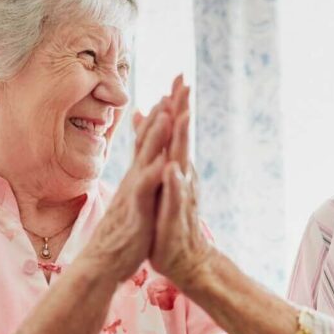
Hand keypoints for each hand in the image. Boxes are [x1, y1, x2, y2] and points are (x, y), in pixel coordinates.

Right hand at [78, 98, 172, 281]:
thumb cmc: (123, 231)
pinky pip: (144, 192)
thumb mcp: (134, 197)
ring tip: (168, 113)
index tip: (176, 88)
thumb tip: (148, 157)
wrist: (103, 263)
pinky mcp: (135, 212)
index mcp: (139, 175)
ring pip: (146, 160)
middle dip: (165, 110)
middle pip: (150, 138)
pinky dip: (153, 177)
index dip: (163, 113)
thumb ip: (140, 174)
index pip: (151, 138)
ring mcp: (134, 194)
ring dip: (156, 137)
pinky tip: (164, 164)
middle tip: (178, 84)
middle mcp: (135, 178)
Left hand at [148, 82, 215, 289]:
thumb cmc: (168, 218)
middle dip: (183, 110)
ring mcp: (180, 196)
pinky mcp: (174, 217)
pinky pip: (174, 198)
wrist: (184, 258)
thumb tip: (148, 115)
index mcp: (175, 167)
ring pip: (180, 163)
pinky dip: (174, 183)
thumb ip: (154, 147)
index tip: (178, 75)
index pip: (176, 131)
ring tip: (182, 117)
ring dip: (181, 140)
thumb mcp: (158, 179)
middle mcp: (181, 177)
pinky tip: (172, 169)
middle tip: (185, 83)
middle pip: (182, 138)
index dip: (177, 104)